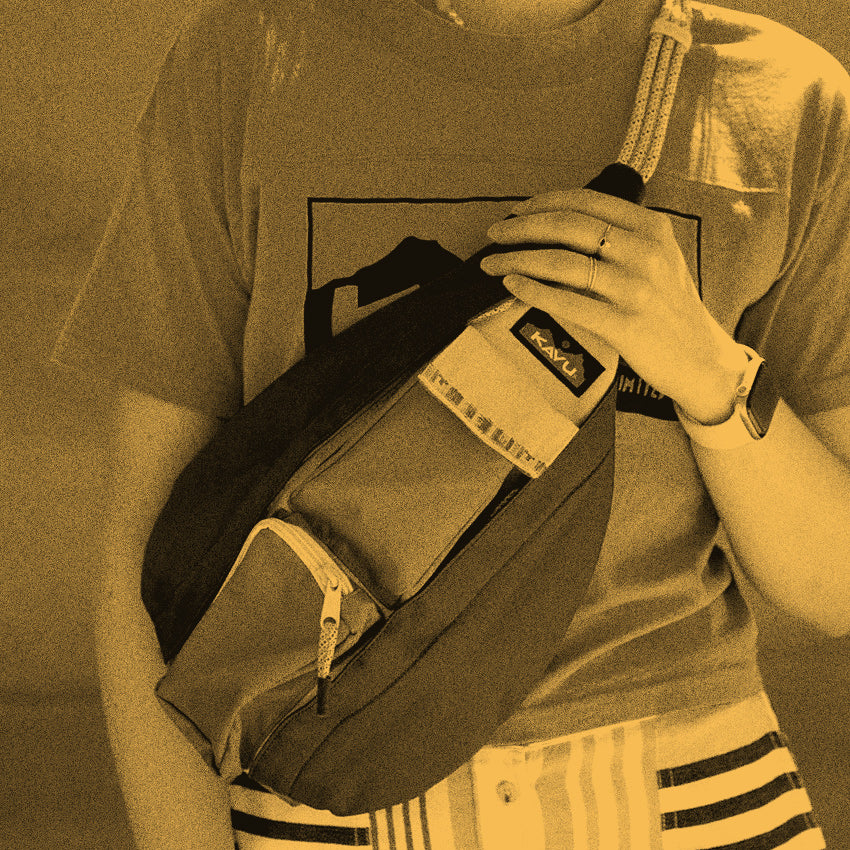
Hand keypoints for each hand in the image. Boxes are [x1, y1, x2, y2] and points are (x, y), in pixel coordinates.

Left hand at [479, 188, 748, 424]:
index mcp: (651, 227)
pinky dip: (533, 291)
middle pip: (568, 227)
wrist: (702, 360)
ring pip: (562, 263)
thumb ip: (619, 237)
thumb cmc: (668, 309)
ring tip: (491, 264)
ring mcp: (635, 288)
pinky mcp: (625, 324)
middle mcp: (645, 251)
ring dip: (517, 260)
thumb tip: (558, 225)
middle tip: (492, 234)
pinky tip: (512, 287)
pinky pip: (568, 303)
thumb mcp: (656, 259)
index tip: (514, 212)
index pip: (585, 201)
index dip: (542, 203)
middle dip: (521, 228)